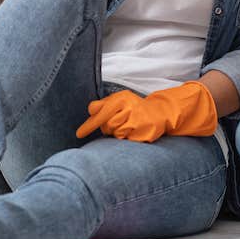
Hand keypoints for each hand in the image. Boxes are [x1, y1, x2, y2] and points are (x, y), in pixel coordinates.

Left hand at [76, 81, 217, 142]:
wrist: (161, 113)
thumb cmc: (135, 107)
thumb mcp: (120, 100)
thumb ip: (103, 104)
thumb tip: (90, 110)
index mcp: (121, 98)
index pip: (99, 112)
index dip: (88, 125)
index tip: (79, 134)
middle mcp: (129, 107)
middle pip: (106, 125)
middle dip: (108, 127)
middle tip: (119, 122)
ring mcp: (137, 120)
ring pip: (115, 134)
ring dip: (119, 133)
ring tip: (129, 126)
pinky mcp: (142, 132)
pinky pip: (126, 140)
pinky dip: (127, 138)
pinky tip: (135, 131)